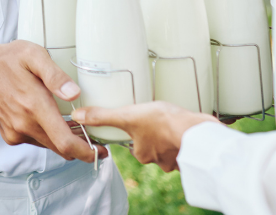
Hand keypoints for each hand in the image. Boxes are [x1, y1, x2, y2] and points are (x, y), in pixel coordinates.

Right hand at [0, 41, 107, 162]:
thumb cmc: (8, 59)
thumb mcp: (33, 55)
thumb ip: (55, 75)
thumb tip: (75, 94)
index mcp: (34, 106)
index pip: (65, 142)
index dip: (87, 152)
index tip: (101, 151)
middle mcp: (24, 124)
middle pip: (60, 148)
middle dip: (80, 146)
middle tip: (94, 136)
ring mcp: (15, 132)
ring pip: (49, 146)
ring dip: (64, 140)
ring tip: (75, 125)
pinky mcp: (10, 135)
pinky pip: (36, 141)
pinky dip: (48, 136)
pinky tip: (51, 121)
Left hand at [71, 102, 217, 171]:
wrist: (197, 132)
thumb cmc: (163, 123)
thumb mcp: (128, 115)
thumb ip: (103, 116)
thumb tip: (78, 116)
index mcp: (142, 153)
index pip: (134, 144)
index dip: (137, 132)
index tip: (143, 122)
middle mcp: (159, 161)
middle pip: (153, 146)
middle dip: (155, 134)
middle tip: (159, 119)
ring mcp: (177, 159)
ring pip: (169, 146)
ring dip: (171, 136)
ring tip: (173, 121)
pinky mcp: (192, 154)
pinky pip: (186, 146)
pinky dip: (185, 138)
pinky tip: (187, 128)